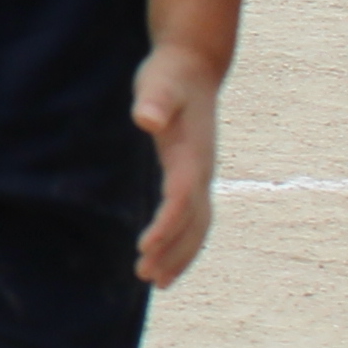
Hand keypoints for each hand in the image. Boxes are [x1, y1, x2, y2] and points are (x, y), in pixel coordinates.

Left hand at [132, 47, 221, 284]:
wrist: (193, 66)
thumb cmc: (170, 75)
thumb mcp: (158, 83)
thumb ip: (155, 100)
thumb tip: (146, 118)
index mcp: (192, 155)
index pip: (181, 200)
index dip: (165, 226)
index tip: (144, 248)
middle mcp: (202, 171)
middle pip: (193, 222)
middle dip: (173, 252)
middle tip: (146, 277)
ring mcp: (202, 175)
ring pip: (199, 226)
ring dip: (180, 255)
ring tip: (157, 281)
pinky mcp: (195, 175)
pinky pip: (196, 218)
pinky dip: (185, 241)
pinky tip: (168, 257)